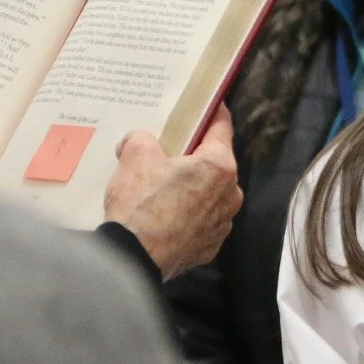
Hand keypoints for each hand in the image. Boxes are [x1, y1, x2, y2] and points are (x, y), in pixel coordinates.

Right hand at [102, 106, 242, 281]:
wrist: (133, 259)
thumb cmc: (141, 203)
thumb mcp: (135, 156)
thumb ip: (142, 139)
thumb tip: (140, 141)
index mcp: (220, 167)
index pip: (222, 129)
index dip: (214, 114)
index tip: (211, 104)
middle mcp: (230, 195)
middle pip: (215, 165)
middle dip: (195, 157)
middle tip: (170, 152)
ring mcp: (223, 225)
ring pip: (209, 195)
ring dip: (191, 189)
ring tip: (162, 188)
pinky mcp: (209, 247)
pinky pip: (200, 222)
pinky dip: (186, 216)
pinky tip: (164, 216)